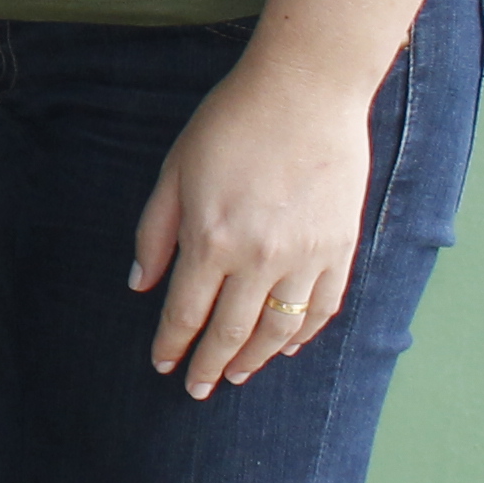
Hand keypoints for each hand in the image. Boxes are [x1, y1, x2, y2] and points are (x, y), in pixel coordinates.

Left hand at [129, 52, 376, 399]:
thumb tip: (142, 285)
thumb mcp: (175, 170)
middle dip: (209, 366)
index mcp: (211, 240)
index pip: (186, 312)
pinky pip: (322, 310)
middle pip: (230, 332)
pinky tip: (286, 346)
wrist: (306, 93)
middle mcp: (259, 259)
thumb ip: (156, 232)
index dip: (172, 344)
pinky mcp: (340, 249)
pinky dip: (302, 336)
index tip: (162, 365)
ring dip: (254, 358)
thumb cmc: (230, 124)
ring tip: (237, 374)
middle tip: (197, 389)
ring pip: (278, 331)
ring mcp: (306, 258)